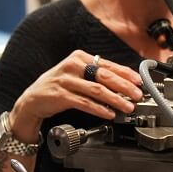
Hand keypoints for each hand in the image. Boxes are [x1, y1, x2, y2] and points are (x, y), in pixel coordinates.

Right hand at [9, 50, 143, 141]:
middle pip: (105, 76)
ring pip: (97, 90)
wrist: (33, 100)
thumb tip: (124, 83)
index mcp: (80, 57)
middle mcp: (73, 66)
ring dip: (115, 99)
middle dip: (124, 86)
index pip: (108, 65)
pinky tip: (109, 113)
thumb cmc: (59, 87)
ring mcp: (65, 80)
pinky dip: (99, 108)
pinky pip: (84, 102)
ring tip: (127, 107)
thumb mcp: (78, 75)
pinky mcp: (60, 95)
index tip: (139, 82)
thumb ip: (98, 76)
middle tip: (137, 95)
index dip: (126, 74)